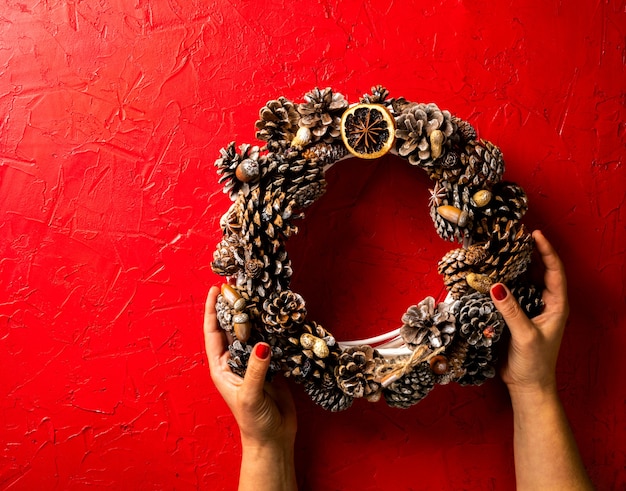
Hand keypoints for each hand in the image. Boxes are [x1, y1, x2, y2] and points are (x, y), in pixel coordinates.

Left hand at [203, 286, 296, 448]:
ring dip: (254, 314)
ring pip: (252, 331)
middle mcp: (235, 360)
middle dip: (234, 305)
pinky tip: (276, 314)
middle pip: (232, 327)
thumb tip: (263, 345)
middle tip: (239, 283)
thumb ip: (256, 369)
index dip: (212, 310)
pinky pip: (270, 340)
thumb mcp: (250, 395)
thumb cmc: (254, 421)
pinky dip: (272, 327)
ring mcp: (254, 361)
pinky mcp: (272, 364)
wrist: (274, 438)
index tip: (215, 289)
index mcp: (221, 366)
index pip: (213, 332)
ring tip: (258, 292)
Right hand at [490, 230, 568, 395]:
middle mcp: (545, 304)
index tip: (535, 235)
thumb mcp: (525, 335)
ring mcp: (530, 309)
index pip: (554, 272)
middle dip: (529, 253)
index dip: (546, 251)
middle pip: (539, 272)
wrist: (527, 386)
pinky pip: (510, 294)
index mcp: (556, 306)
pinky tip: (490, 274)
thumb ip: (511, 310)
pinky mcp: (516, 316)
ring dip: (514, 267)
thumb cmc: (534, 363)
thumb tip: (496, 285)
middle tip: (515, 236)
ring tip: (502, 250)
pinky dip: (502, 282)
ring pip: (524, 281)